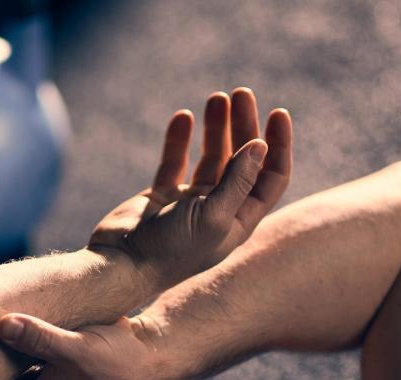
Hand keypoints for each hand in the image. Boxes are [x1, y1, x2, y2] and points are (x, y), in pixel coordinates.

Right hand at [89, 88, 292, 292]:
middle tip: (240, 94)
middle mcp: (219, 210)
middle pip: (243, 160)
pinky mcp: (162, 197)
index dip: (279, 146)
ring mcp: (190, 203)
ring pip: (212, 157)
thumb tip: (261, 145)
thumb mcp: (213, 216)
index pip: (271, 178)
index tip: (277, 112)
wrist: (121, 266)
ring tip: (217, 97)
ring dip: (216, 127)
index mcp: (239, 220)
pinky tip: (183, 118)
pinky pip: (176, 162)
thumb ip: (238, 181)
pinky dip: (180, 139)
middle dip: (244, 126)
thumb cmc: (171, 250)